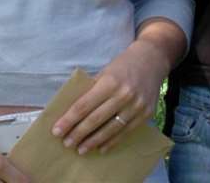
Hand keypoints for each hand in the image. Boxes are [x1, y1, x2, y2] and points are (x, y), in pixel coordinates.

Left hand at [52, 40, 167, 153]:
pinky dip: (112, 142)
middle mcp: (123, 95)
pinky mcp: (146, 115)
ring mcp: (136, 106)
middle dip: (78, 133)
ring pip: (110, 129)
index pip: (84, 105)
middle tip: (67, 143)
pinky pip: (125, 132)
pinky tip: (100, 148)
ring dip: (93, 142)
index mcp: (109, 82)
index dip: (69, 120)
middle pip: (95, 119)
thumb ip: (92, 90)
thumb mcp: (104, 72)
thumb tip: (73, 113)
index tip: (57, 131)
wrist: (152, 60)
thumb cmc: (122, 65)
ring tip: (81, 149)